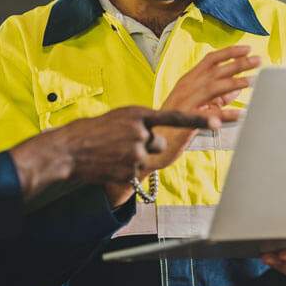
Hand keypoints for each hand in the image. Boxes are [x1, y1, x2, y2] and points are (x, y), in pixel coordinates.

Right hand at [8, 106, 217, 201]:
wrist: (67, 150)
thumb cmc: (90, 132)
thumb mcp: (118, 118)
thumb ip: (138, 123)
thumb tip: (153, 133)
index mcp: (138, 113)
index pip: (175, 117)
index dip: (199, 120)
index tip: (218, 122)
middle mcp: (140, 131)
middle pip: (160, 143)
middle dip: (148, 145)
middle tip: (124, 145)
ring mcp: (135, 151)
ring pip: (149, 157)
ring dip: (137, 158)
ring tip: (114, 154)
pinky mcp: (129, 170)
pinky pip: (137, 172)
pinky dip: (126, 170)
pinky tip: (110, 165)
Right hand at [147, 46, 259, 171]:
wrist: (152, 146)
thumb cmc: (174, 125)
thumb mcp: (197, 106)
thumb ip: (217, 98)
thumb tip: (237, 88)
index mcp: (187, 81)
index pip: (210, 60)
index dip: (229, 53)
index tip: (248, 49)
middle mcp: (186, 88)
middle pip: (215, 71)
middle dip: (238, 63)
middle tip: (258, 60)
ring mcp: (185, 104)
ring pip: (213, 87)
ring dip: (235, 82)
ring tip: (254, 81)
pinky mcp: (186, 121)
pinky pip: (209, 115)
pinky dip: (226, 114)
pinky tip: (241, 114)